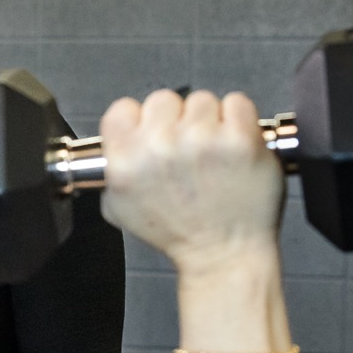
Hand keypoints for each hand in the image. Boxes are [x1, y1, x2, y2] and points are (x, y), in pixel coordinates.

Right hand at [96, 88, 283, 275]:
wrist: (222, 253)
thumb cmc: (178, 233)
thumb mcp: (122, 208)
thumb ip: (112, 170)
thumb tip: (115, 144)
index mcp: (126, 163)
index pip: (122, 109)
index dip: (139, 120)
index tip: (152, 134)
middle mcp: (159, 148)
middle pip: (163, 99)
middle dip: (176, 121)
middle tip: (187, 150)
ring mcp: (202, 141)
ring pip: (202, 100)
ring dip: (209, 121)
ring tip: (213, 153)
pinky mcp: (240, 139)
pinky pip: (237, 103)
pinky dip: (239, 120)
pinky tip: (234, 147)